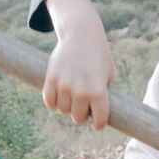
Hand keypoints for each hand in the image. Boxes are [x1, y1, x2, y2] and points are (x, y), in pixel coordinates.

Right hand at [42, 0, 116, 128]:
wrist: (81, 35)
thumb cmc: (99, 56)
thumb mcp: (109, 74)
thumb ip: (105, 94)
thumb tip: (98, 113)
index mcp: (98, 91)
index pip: (99, 119)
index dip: (99, 123)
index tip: (98, 124)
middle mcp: (80, 91)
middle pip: (78, 117)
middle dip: (82, 115)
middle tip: (84, 109)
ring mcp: (64, 85)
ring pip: (62, 110)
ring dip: (67, 108)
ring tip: (72, 100)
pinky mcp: (51, 78)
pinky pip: (49, 101)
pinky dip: (53, 102)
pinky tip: (60, 98)